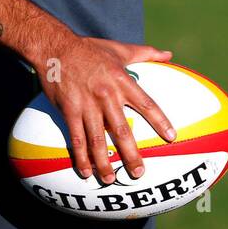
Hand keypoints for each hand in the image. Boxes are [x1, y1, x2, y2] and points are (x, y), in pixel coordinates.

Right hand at [36, 36, 177, 184]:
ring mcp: (86, 105)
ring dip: (103, 162)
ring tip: (109, 180)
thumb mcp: (121, 49)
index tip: (171, 137)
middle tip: (139, 173)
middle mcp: (106, 95)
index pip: (146, 104)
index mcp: (122, 81)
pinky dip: (80, 157)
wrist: (57, 48)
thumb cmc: (92, 49)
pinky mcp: (69, 111)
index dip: (160, 121)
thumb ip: (146, 53)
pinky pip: (76, 138)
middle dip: (131, 154)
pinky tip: (85, 172)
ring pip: (97, 140)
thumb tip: (169, 55)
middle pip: (122, 130)